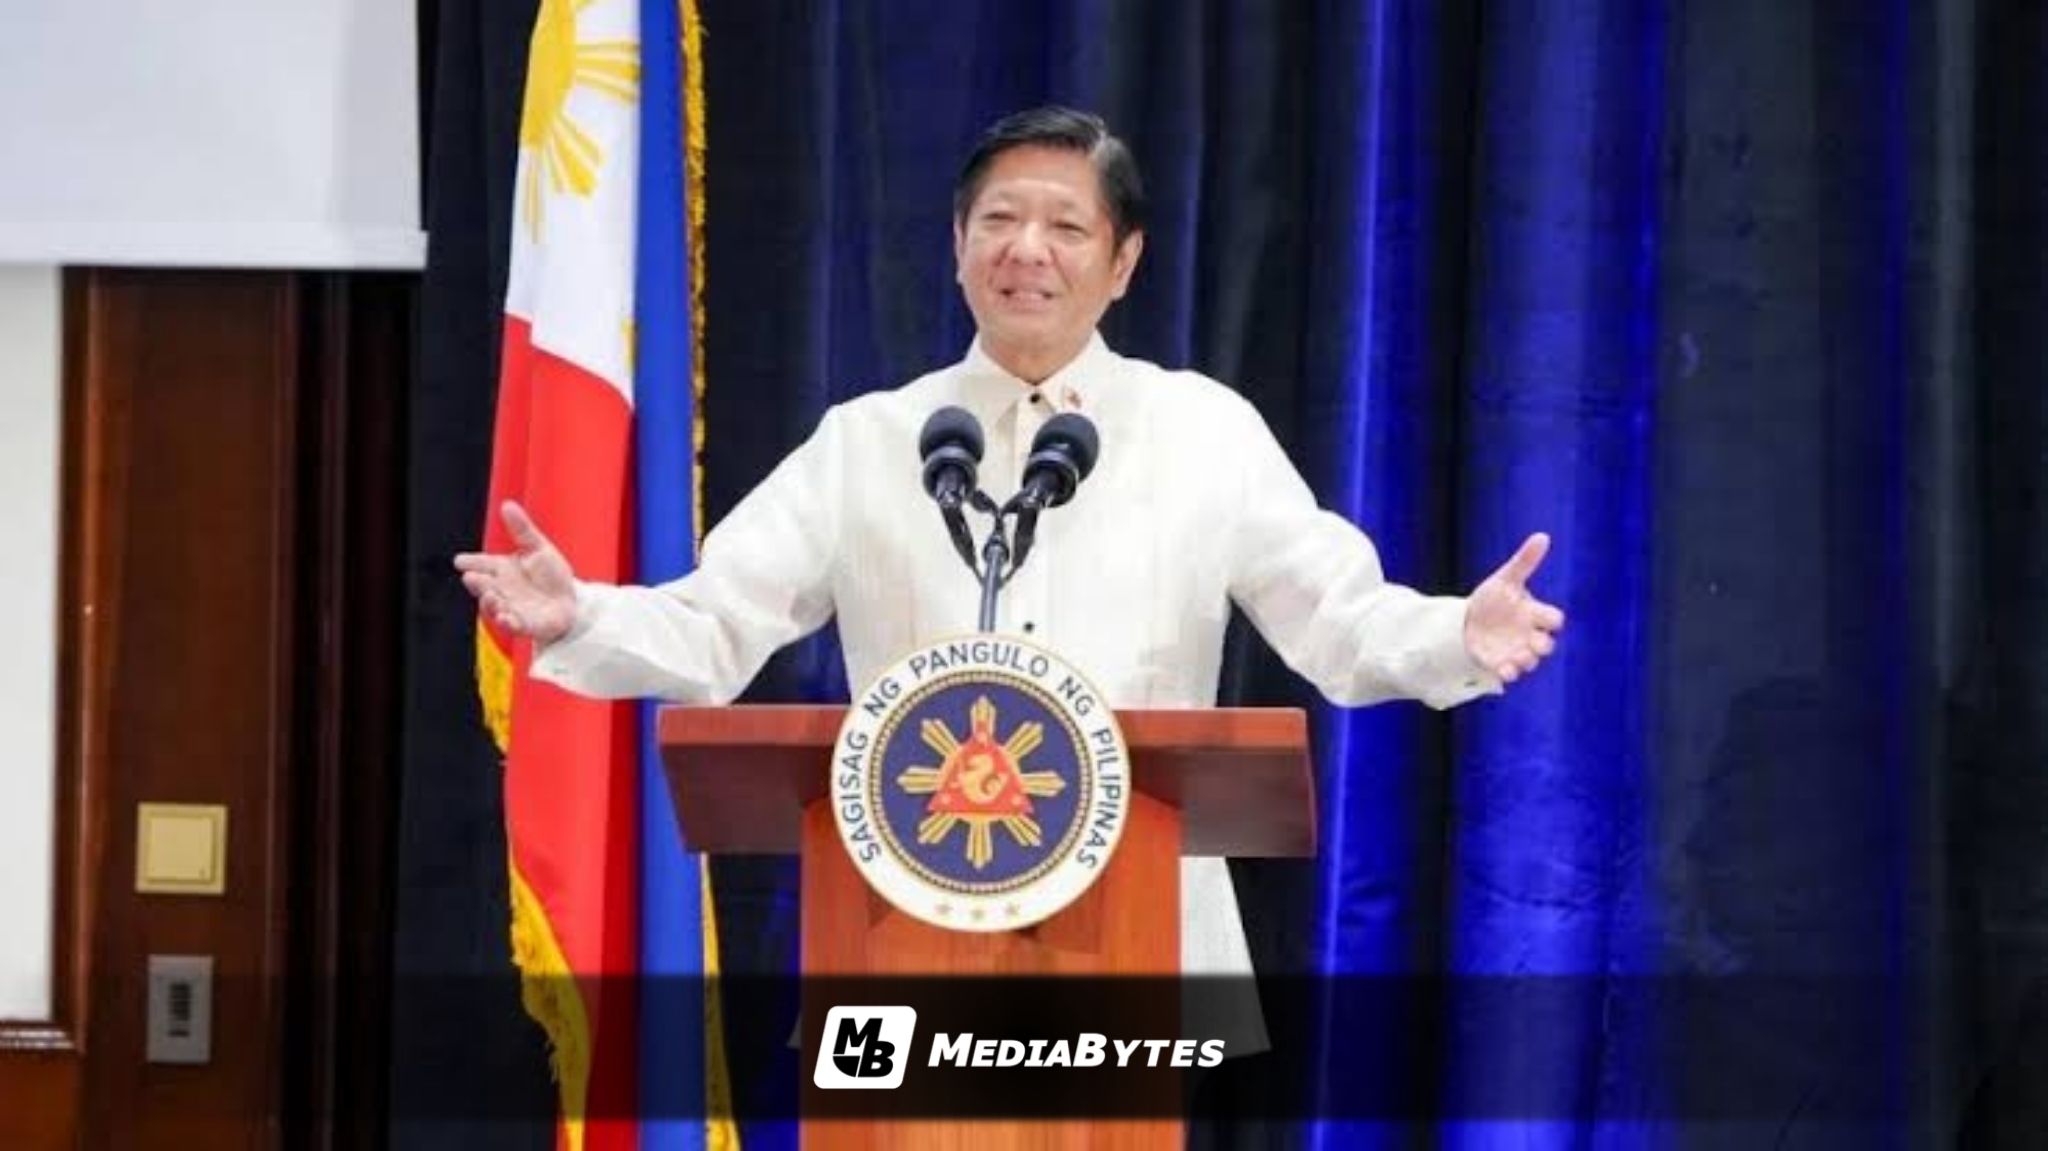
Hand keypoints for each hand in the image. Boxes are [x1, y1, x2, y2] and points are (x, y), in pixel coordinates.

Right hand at [454, 501, 579, 643]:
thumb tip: (507, 504)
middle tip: (471, 577)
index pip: (482, 563)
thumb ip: (522, 529)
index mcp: (502, 569)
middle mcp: (501, 589)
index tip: (460, 561)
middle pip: (483, 586)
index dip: (470, 562)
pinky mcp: (523, 624)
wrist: (570, 601)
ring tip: (491, 595)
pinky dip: (507, 622)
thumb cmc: (550, 574)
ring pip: (493, 606)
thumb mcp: (538, 548)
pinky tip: (504, 616)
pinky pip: (512, 625)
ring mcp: (510, 607)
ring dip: (490, 603)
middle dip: (477, 583)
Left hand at [1463, 532, 1565, 684]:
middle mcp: (1530, 635)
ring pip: (1530, 662)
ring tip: (1517, 657)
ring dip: (1526, 661)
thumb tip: (1542, 536)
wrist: (1469, 618)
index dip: (1551, 620)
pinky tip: (1502, 670)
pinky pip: (1510, 673)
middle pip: (1546, 645)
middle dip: (1542, 646)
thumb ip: (1525, 561)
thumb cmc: (1494, 597)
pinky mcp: (1501, 663)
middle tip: (1531, 644)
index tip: (1540, 616)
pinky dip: (1508, 673)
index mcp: (1534, 614)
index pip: (1554, 620)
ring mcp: (1517, 651)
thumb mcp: (1506, 578)